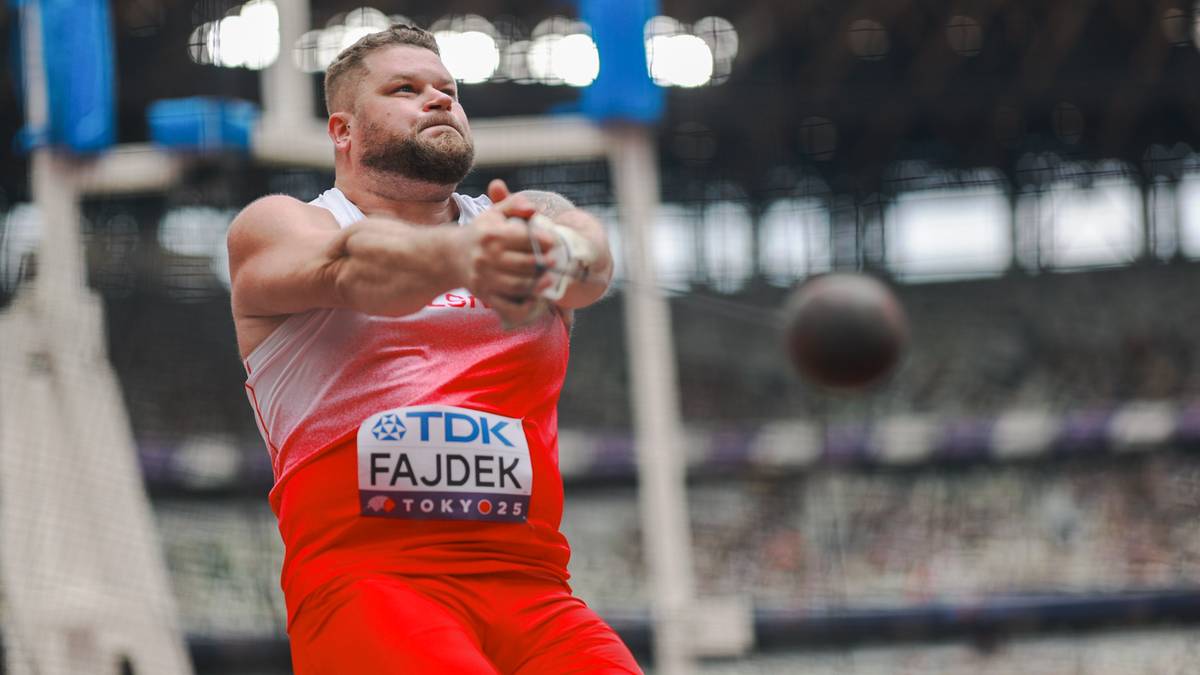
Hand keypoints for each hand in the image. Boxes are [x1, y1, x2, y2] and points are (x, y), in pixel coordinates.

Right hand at [457, 179, 556, 327]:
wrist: (452, 256)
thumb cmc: (481, 233)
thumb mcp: (494, 213)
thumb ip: (515, 204)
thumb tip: (534, 208)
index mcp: (491, 235)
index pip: (523, 238)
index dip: (543, 240)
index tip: (554, 242)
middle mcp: (486, 258)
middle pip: (524, 264)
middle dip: (544, 263)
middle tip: (556, 262)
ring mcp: (485, 279)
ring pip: (518, 285)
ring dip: (538, 284)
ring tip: (551, 279)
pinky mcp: (485, 296)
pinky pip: (508, 306)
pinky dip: (525, 306)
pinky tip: (536, 299)